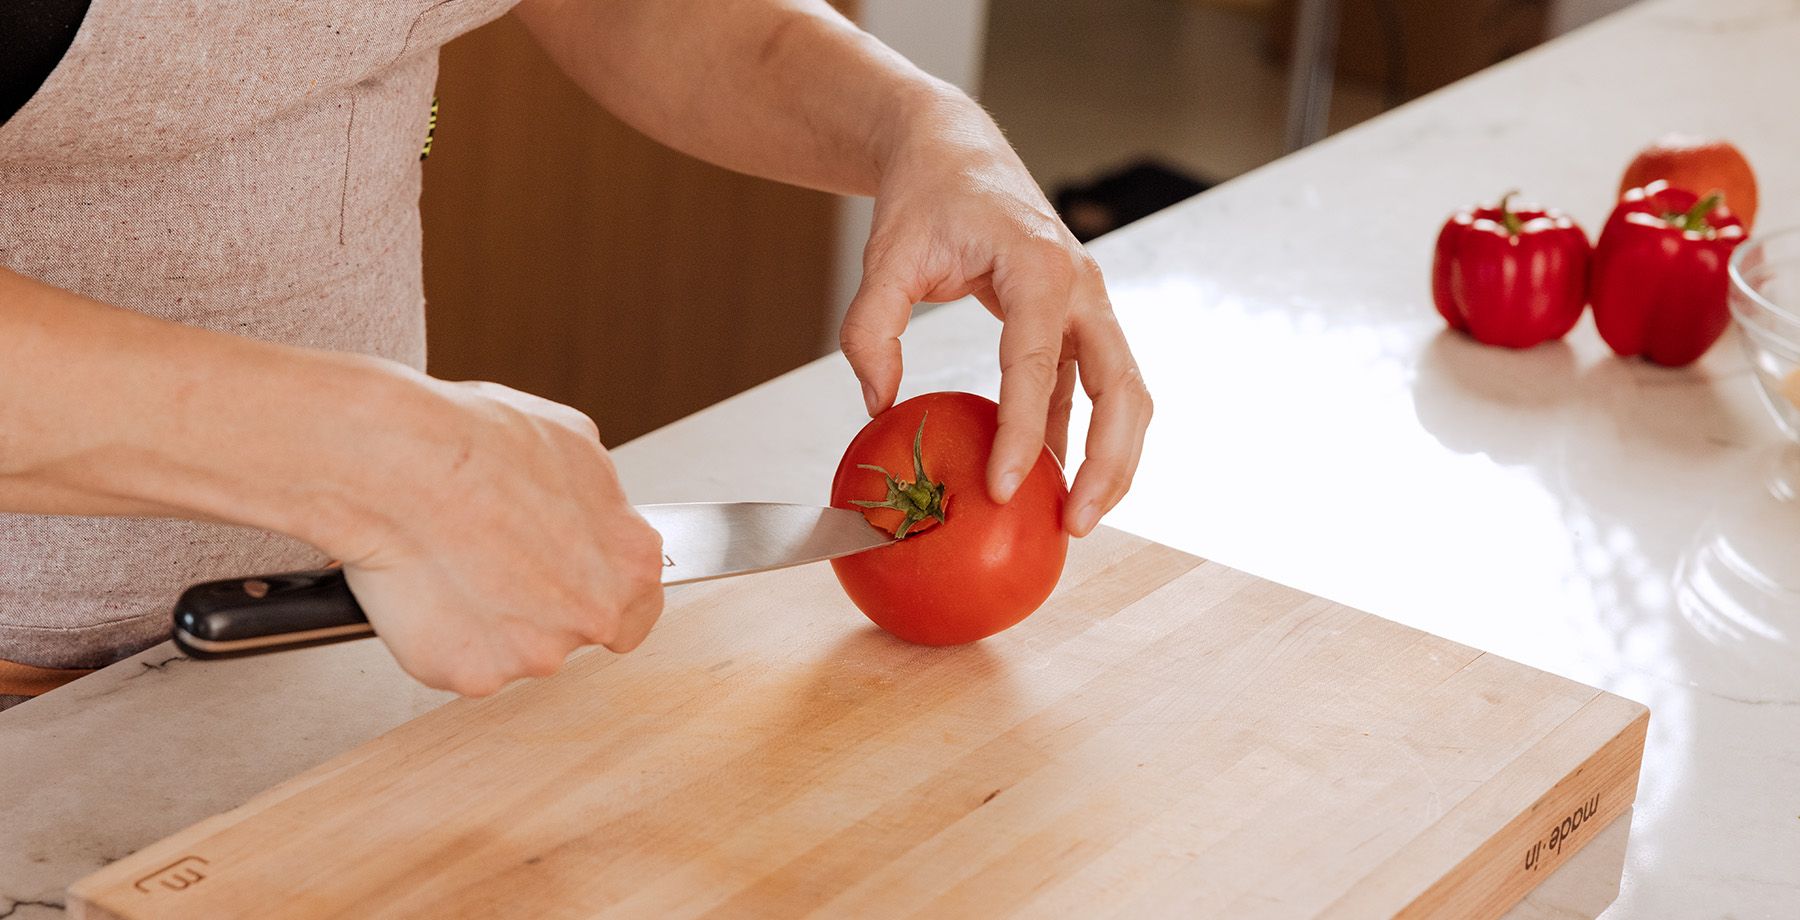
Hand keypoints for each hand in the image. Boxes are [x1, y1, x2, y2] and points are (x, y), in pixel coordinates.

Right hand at [328, 376, 665, 695]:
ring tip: (451, 559)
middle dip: (538, 603)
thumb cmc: (477, 443)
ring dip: (485, 618)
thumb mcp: (571, 441)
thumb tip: (586, 506)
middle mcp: (594, 615)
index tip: (573, 585)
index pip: (640, 606)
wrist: (399, 463)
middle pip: (573, 628)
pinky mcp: (474, 674)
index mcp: (631, 562)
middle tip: (493, 558)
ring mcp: (535, 652)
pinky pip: (458, 662)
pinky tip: (425, 586)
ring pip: (513, 648)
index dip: (600, 591)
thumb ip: (595, 497)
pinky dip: (439, 633)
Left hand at [838, 97, 1152, 536]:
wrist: (955, 153)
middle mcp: (1082, 287)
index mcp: (1040, 267)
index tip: (1005, 489)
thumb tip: (880, 404)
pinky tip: (1050, 479)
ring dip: (1111, 460)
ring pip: (1126, 395)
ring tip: (1076, 518)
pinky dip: (1081, 437)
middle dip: (1107, 464)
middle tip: (1074, 525)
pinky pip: (1094, 389)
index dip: (1024, 434)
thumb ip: (872, 327)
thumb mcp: (885, 255)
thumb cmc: (926, 197)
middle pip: (1122, 389)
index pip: (1039, 366)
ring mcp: (1090, 306)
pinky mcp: (1080, 323)